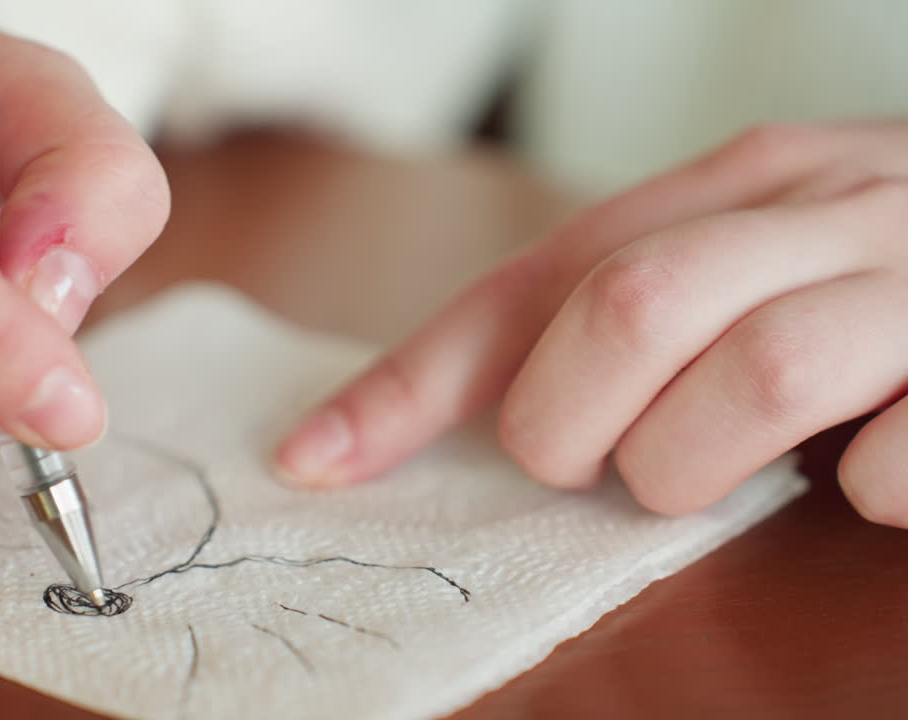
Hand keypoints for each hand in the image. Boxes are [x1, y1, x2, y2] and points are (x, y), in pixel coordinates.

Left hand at [277, 122, 907, 527]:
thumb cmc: (881, 274)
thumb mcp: (748, 261)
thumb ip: (625, 308)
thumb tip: (457, 411)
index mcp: (735, 183)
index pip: (534, 281)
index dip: (416, 380)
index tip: (318, 459)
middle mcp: (820, 208)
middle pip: (630, 309)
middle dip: (577, 422)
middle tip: (598, 461)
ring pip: (750, 376)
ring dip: (696, 460)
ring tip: (719, 472)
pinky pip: (895, 461)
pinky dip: (861, 491)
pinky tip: (863, 478)